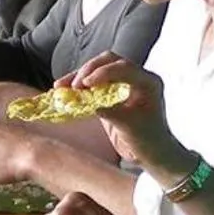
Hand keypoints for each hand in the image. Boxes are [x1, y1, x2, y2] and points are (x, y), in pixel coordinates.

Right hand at [66, 54, 178, 169]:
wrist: (152, 153)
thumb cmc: (148, 140)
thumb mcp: (129, 127)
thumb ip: (111, 113)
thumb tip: (90, 103)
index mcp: (148, 82)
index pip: (123, 68)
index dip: (102, 73)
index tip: (85, 83)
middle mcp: (137, 78)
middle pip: (109, 61)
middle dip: (89, 70)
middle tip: (74, 85)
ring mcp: (124, 83)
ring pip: (98, 69)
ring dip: (79, 76)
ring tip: (61, 85)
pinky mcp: (112, 92)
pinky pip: (94, 83)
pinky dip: (79, 87)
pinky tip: (63, 90)